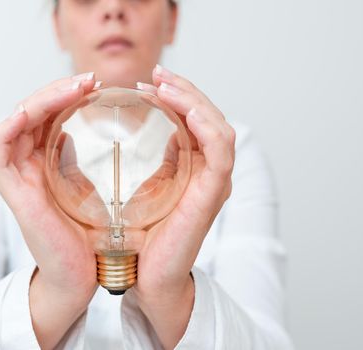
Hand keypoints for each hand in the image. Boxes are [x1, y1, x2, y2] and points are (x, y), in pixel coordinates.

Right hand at [0, 73, 100, 348]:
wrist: (82, 273)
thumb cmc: (86, 234)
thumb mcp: (84, 188)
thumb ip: (72, 161)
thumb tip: (71, 132)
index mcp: (43, 162)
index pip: (47, 115)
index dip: (66, 94)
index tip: (97, 84)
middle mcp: (27, 165)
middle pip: (32, 112)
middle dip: (58, 90)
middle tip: (89, 79)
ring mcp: (17, 176)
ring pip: (17, 122)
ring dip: (43, 99)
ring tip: (75, 86)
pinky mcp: (13, 190)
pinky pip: (0, 150)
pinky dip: (12, 125)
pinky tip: (33, 110)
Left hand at [134, 66, 235, 348]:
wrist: (147, 276)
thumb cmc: (142, 237)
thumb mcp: (145, 188)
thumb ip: (157, 161)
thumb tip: (145, 132)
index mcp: (196, 168)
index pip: (195, 120)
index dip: (176, 95)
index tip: (146, 82)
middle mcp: (210, 172)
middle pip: (210, 117)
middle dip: (185, 90)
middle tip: (157, 74)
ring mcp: (215, 182)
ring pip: (219, 127)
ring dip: (194, 101)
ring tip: (165, 85)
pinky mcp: (213, 193)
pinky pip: (220, 151)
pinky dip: (206, 126)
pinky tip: (184, 109)